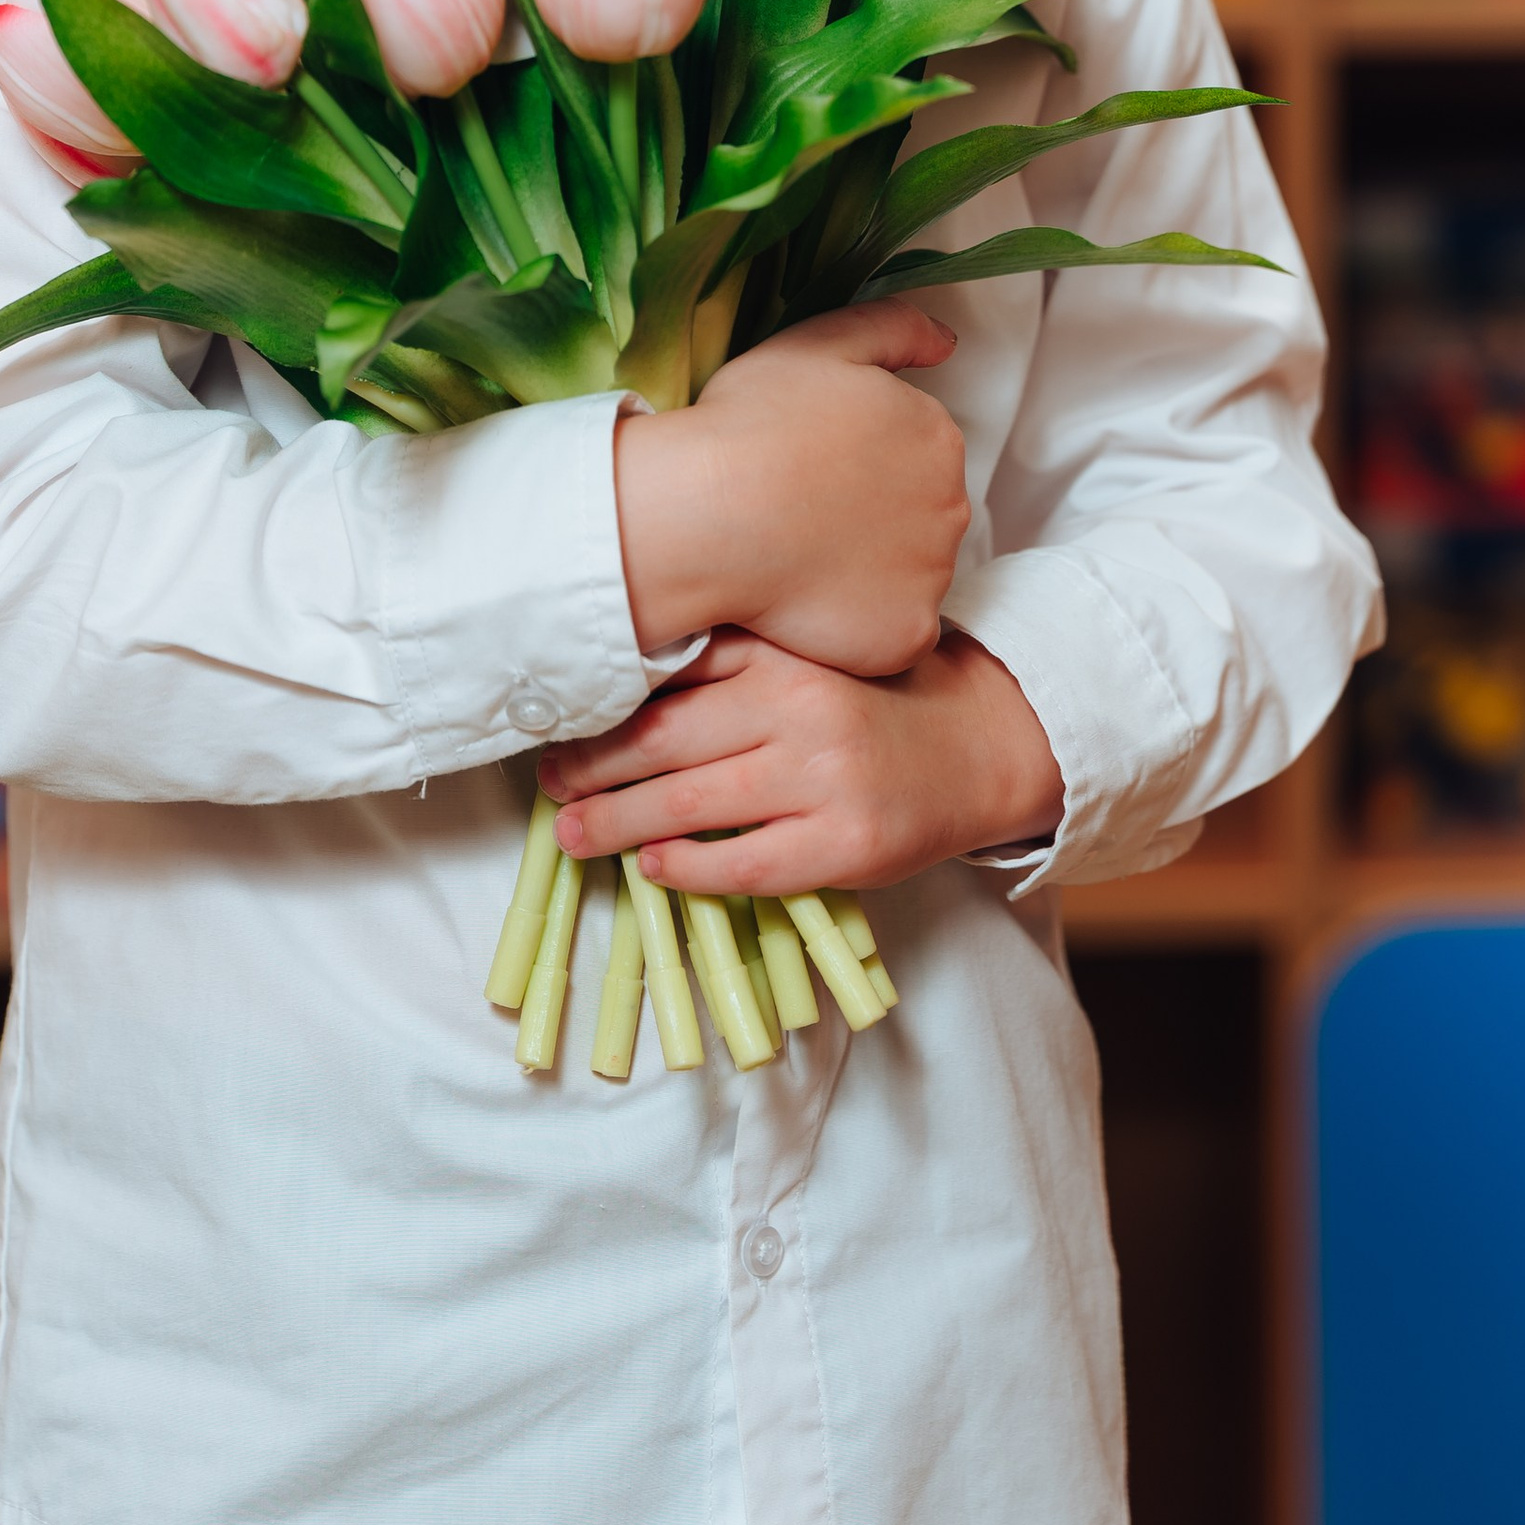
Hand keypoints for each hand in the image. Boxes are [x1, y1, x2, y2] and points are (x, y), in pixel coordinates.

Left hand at [539, 627, 1063, 896]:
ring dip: (616, 823)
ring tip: (571, 833)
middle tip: (548, 782)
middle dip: (592, 766)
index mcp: (785, 656)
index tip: (556, 719)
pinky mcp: (844, 846)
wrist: (976, 748)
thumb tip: (622, 684)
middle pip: (665, 742)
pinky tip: (651, 867)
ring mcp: (823, 781)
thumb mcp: (808, 657)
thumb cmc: (873, 703)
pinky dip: (688, 867)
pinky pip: (744, 863)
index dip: (603, 705)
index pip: (672, 678)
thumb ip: (733, 662)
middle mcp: (801, 710)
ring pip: (691, 804)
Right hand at [612, 305, 969, 677]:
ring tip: (800, 562)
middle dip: (871, 521)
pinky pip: (894, 637)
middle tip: (802, 519)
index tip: (812, 471)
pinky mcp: (907, 635)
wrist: (710, 514)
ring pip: (906, 579)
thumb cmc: (752, 424)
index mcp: (936, 435)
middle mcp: (953, 505)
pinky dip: (860, 628)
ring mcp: (934, 576)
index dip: (859, 467)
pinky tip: (811, 607)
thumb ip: (895, 327)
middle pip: (920, 519)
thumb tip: (948, 342)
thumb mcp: (820, 343)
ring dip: (866, 575)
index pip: (915, 458)